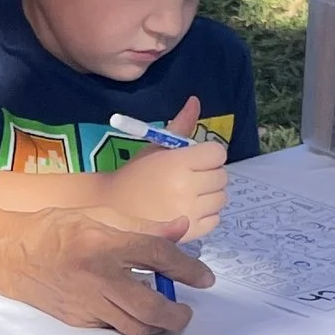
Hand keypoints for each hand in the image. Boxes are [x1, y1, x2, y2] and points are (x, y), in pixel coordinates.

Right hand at [0, 207, 215, 334]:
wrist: (11, 255)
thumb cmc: (54, 229)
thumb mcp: (100, 215)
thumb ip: (143, 225)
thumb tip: (180, 229)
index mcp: (104, 244)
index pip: (158, 257)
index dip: (187, 269)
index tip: (204, 279)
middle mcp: (97, 277)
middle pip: (150, 307)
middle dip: (177, 315)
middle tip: (186, 312)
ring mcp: (86, 303)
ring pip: (133, 327)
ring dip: (156, 325)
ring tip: (165, 315)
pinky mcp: (78, 319)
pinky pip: (113, 327)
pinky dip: (128, 322)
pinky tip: (133, 311)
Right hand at [106, 101, 227, 240]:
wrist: (113, 209)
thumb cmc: (135, 175)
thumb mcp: (155, 147)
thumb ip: (179, 126)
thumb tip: (196, 101)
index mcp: (177, 163)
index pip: (217, 153)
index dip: (209, 155)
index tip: (196, 160)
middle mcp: (186, 187)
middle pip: (222, 176)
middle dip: (209, 174)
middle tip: (191, 178)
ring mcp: (189, 212)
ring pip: (221, 198)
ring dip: (210, 195)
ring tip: (189, 195)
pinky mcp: (190, 232)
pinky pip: (215, 219)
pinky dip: (206, 215)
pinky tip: (188, 210)